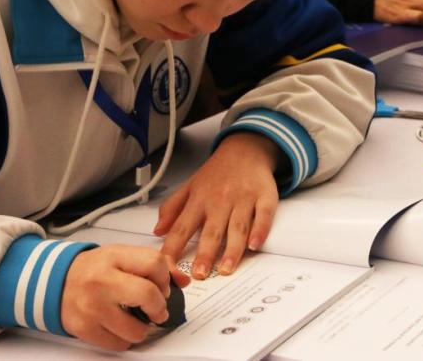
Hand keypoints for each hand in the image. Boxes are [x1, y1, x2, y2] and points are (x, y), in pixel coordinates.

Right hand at [61, 244, 188, 349]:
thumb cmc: (94, 269)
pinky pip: (119, 344)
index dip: (165, 278)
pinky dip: (125, 338)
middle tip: (158, 309)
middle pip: (147, 295)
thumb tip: (183, 281)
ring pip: (136, 329)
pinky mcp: (84, 329)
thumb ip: (155, 264)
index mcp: (114, 257)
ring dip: (143, 328)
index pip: (154, 264)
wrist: (55, 282)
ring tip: (136, 318)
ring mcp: (92, 307)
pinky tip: (119, 326)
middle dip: (160, 306)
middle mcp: (101, 281)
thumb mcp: (123, 256)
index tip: (162, 286)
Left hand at [155, 132, 280, 278]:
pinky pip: (263, 215)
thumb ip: (172, 208)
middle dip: (205, 253)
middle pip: (211, 230)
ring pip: (237, 227)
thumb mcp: (189, 186)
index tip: (167, 267)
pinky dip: (260, 230)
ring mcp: (243, 198)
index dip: (173, 247)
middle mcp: (220, 200)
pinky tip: (255, 245)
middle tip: (200, 274)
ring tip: (226, 269)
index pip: (182, 227)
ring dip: (231, 249)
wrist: (245, 149)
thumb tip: (157, 231)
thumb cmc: (217, 172)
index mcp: (199, 200)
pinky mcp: (264, 197)